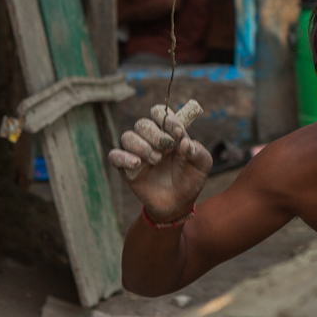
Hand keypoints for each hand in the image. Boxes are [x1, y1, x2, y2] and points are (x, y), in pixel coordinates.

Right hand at [108, 103, 211, 220]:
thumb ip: (197, 151)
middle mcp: (151, 140)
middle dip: (155, 134)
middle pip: (142, 124)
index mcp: (168, 133)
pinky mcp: (126, 168)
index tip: (177, 132)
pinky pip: (114, 156)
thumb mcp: (202, 165)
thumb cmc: (190, 179)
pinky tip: (137, 163)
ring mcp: (137, 153)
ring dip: (142, 146)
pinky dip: (123, 157)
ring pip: (127, 137)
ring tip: (156, 160)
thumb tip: (185, 142)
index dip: (166, 118)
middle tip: (167, 148)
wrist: (179, 203)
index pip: (159, 113)